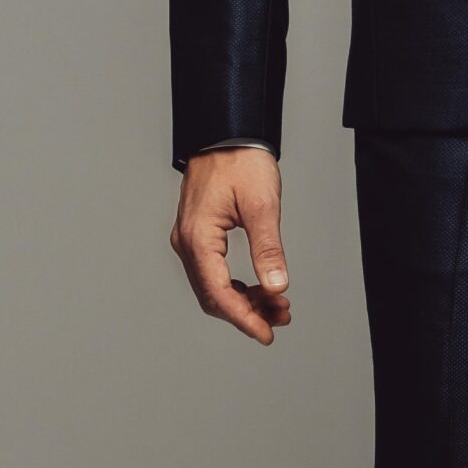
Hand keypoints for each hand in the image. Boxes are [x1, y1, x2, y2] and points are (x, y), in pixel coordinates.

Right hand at [169, 149, 291, 343]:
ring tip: (278, 305)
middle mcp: (187, 242)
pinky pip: (213, 272)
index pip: (218, 293)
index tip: (266, 334)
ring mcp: (190, 240)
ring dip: (244, 300)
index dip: (243, 319)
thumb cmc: (241, 161)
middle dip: (247, 312)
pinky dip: (237, 285)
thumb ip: (268, 249)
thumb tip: (276, 286)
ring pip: (213, 287)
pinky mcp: (198, 235)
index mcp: (198, 238)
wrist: (226, 133)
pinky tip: (261, 288)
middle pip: (213, 296)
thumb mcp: (262, 205)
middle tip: (281, 317)